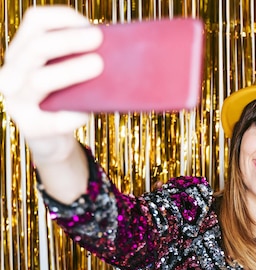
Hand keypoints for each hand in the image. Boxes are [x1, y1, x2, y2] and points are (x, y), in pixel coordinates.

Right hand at [0, 6, 102, 152]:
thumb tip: (114, 46)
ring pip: (39, 80)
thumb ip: (79, 57)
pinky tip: (86, 112)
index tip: (91, 26)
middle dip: (70, 40)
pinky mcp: (31, 127)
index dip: (64, 18)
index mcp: (22, 52)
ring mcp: (18, 101)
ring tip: (98, 65)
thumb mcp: (68, 72)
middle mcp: (13, 72)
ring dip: (71, 71)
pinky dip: (73, 115)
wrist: (51, 138)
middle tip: (99, 39)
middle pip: (37, 47)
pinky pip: (53, 120)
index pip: (36, 21)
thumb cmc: (65, 98)